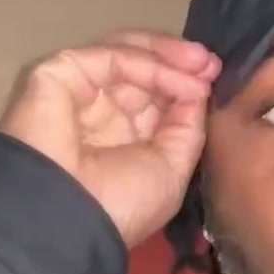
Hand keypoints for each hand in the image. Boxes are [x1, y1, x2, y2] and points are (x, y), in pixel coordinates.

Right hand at [0, 29, 219, 248]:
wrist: (70, 220)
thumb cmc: (120, 205)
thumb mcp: (170, 169)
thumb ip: (186, 127)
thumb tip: (199, 87)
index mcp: (118, 135)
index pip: (151, 94)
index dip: (183, 82)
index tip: (216, 77)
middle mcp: (96, 109)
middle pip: (138, 67)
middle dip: (178, 62)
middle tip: (211, 63)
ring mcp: (76, 89)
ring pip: (123, 53)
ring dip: (167, 54)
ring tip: (201, 62)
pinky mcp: (56, 73)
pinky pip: (109, 58)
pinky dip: (148, 63)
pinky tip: (178, 75)